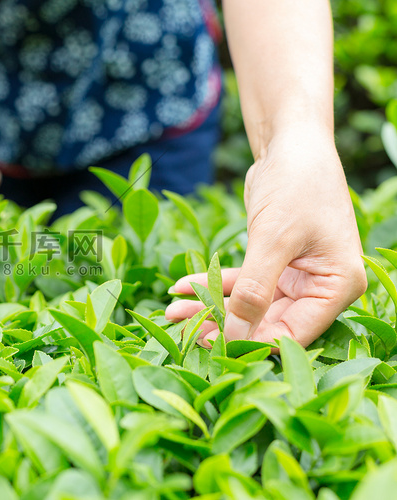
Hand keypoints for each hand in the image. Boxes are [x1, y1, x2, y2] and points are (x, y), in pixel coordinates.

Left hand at [165, 126, 366, 346]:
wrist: (291, 144)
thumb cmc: (296, 184)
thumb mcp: (274, 239)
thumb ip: (254, 290)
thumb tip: (235, 336)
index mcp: (337, 287)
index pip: (294, 332)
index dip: (252, 342)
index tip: (210, 345)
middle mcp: (320, 287)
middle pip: (267, 322)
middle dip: (221, 325)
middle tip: (180, 329)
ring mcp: (296, 277)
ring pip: (248, 305)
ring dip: (210, 307)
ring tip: (171, 313)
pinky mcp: (273, 264)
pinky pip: (239, 283)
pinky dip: (211, 285)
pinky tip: (180, 288)